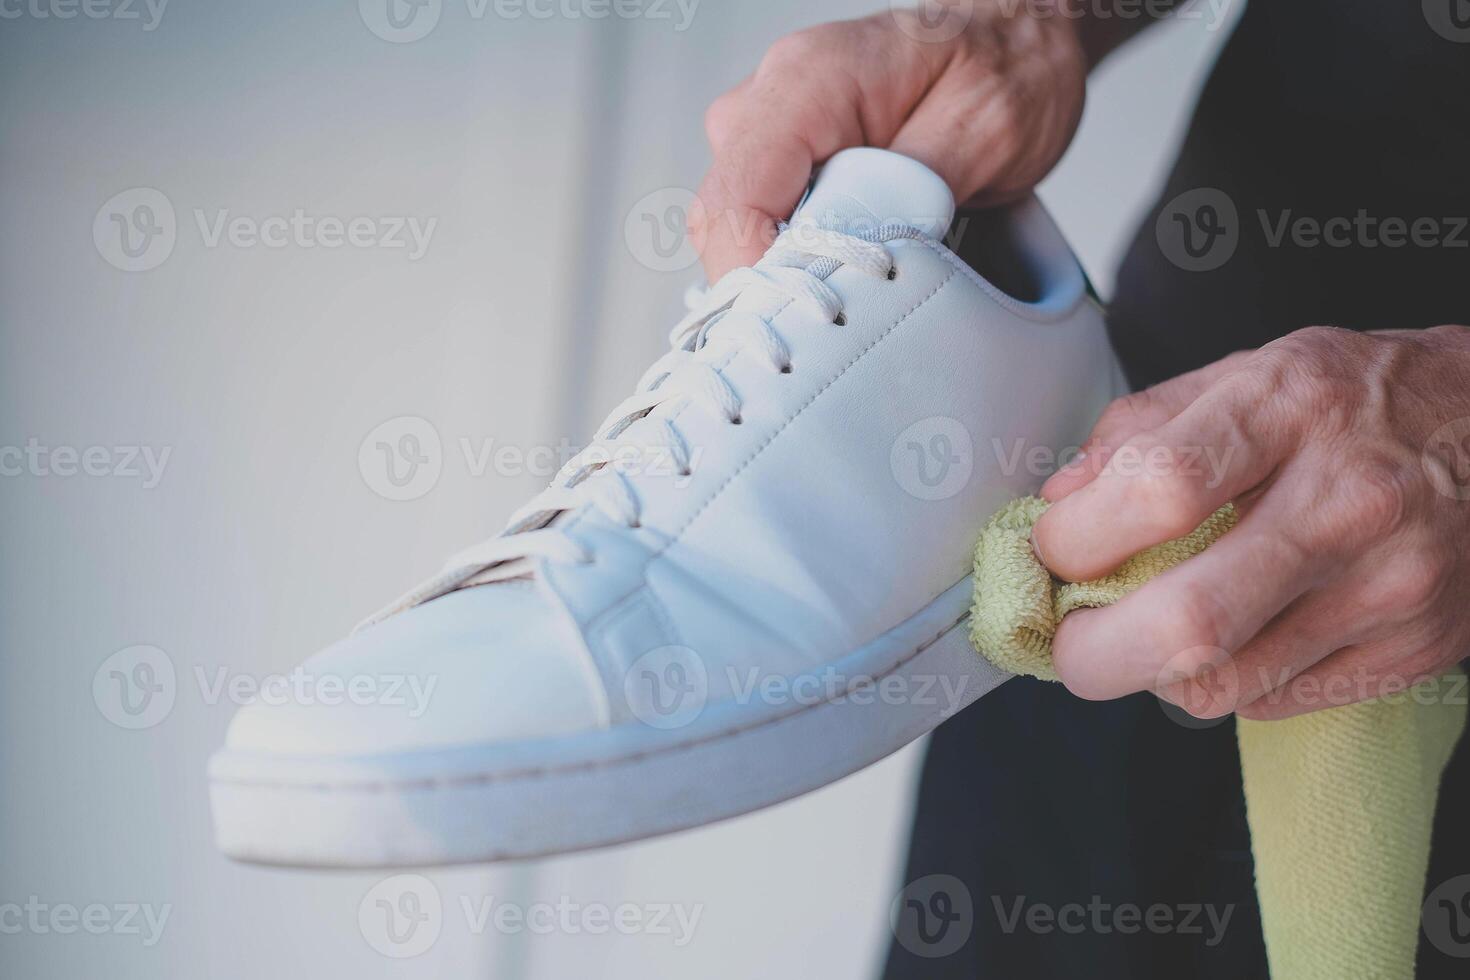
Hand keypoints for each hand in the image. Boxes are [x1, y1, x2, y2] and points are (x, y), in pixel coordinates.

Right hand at [691, 3, 1088, 280]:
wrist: (1014, 42)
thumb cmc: (1003, 68)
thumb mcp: (985, 125)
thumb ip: (911, 190)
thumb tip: (856, 256)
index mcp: (807, 81)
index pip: (735, 202)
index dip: (758, 277)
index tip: (814, 320)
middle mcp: (767, 102)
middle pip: (726, 227)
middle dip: (779, 285)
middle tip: (858, 314)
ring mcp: (765, 136)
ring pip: (742, 238)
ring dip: (800, 275)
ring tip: (877, 280)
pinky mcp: (779, 167)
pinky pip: (766, 234)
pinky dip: (808, 264)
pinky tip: (862, 262)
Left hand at [1033, 325, 1469, 719]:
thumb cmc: (1363, 398)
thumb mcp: (1250, 369)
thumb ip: (1140, 429)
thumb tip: (1059, 504)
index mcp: (1291, 406)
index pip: (1159, 489)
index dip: (1077, 539)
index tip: (1052, 553)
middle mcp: (1348, 499)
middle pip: (1189, 620)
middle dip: (1094, 653)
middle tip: (1070, 642)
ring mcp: (1390, 584)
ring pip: (1224, 683)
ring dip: (1158, 671)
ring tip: (1155, 629)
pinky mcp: (1415, 647)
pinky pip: (1276, 700)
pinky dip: (1229, 681)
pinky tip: (1239, 631)